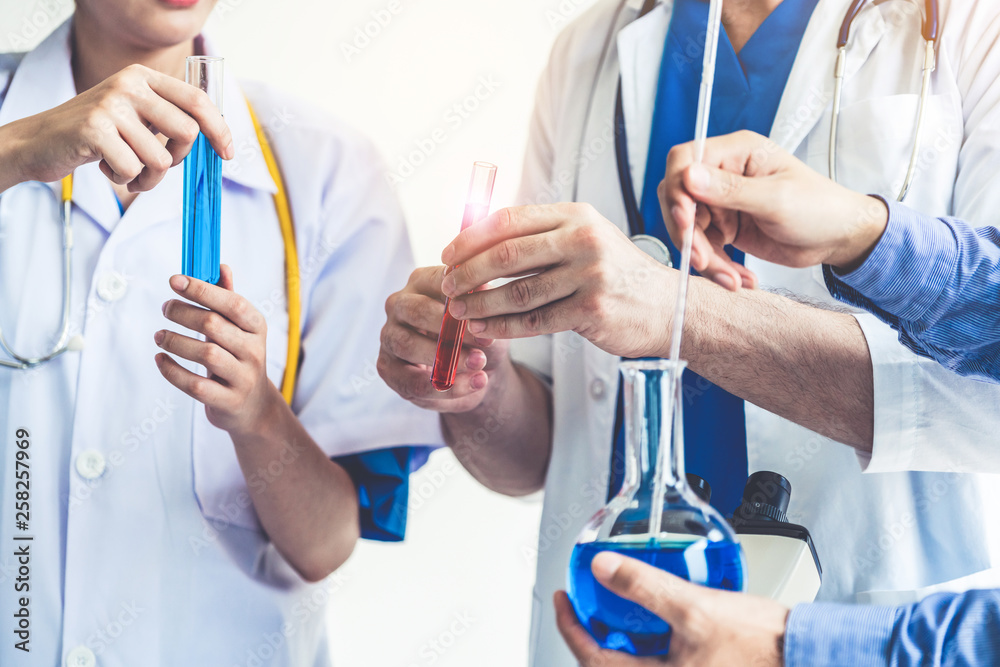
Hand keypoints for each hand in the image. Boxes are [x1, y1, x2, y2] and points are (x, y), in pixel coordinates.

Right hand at [4, 63, 231, 191]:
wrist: (40, 140)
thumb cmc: (97, 134)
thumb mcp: (135, 115)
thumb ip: (169, 118)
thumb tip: (219, 138)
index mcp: (143, 77)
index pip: (197, 100)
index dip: (220, 129)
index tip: (227, 154)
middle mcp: (129, 84)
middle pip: (187, 132)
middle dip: (178, 159)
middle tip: (157, 165)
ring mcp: (111, 105)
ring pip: (160, 158)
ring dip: (148, 177)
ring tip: (127, 171)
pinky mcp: (95, 130)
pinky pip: (132, 169)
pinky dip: (123, 178)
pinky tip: (105, 166)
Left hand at [155, 265, 280, 437]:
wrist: (253, 406)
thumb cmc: (239, 359)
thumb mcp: (240, 329)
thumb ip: (228, 299)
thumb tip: (221, 266)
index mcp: (257, 327)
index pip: (233, 303)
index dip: (202, 289)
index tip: (175, 280)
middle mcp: (254, 351)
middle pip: (214, 324)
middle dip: (183, 312)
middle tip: (166, 309)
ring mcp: (242, 378)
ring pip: (205, 354)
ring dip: (175, 341)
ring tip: (160, 336)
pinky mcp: (227, 401)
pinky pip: (194, 384)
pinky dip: (172, 370)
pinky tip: (161, 359)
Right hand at [378, 266, 508, 412]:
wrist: (479, 369)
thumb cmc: (479, 333)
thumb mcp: (486, 316)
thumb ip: (482, 301)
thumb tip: (484, 289)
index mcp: (421, 282)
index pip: (436, 281)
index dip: (462, 299)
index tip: (487, 315)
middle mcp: (398, 305)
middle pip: (416, 311)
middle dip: (450, 329)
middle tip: (483, 343)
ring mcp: (389, 336)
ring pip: (408, 346)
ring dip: (446, 359)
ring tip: (479, 364)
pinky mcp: (387, 368)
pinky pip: (412, 382)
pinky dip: (446, 387)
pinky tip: (474, 384)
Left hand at [439, 203, 678, 358]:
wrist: (667, 307)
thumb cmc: (617, 274)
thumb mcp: (585, 240)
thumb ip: (542, 236)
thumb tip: (479, 238)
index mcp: (575, 215)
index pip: (509, 220)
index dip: (471, 237)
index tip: (448, 253)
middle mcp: (583, 239)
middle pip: (507, 254)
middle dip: (469, 272)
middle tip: (446, 284)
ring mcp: (589, 275)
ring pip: (518, 292)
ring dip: (481, 303)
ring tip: (459, 310)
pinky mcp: (591, 310)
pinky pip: (534, 321)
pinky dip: (502, 327)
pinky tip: (483, 329)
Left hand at [555, 551, 787, 666]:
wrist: (804, 654)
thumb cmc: (761, 645)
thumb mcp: (693, 608)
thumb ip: (644, 587)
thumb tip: (603, 568)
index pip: (593, 659)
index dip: (570, 626)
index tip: (562, 600)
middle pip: (609, 664)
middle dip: (593, 633)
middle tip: (583, 603)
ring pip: (633, 663)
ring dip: (620, 637)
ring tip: (615, 607)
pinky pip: (658, 663)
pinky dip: (646, 641)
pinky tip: (654, 618)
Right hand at [658, 130, 888, 289]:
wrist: (839, 239)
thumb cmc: (820, 207)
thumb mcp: (775, 199)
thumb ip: (729, 189)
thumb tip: (688, 175)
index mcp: (737, 152)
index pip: (686, 159)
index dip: (677, 189)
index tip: (684, 219)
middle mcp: (724, 174)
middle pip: (680, 199)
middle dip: (688, 233)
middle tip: (701, 259)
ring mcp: (723, 203)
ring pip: (690, 230)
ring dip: (705, 258)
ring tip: (730, 278)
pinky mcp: (725, 228)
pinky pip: (705, 248)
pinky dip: (718, 267)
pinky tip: (740, 279)